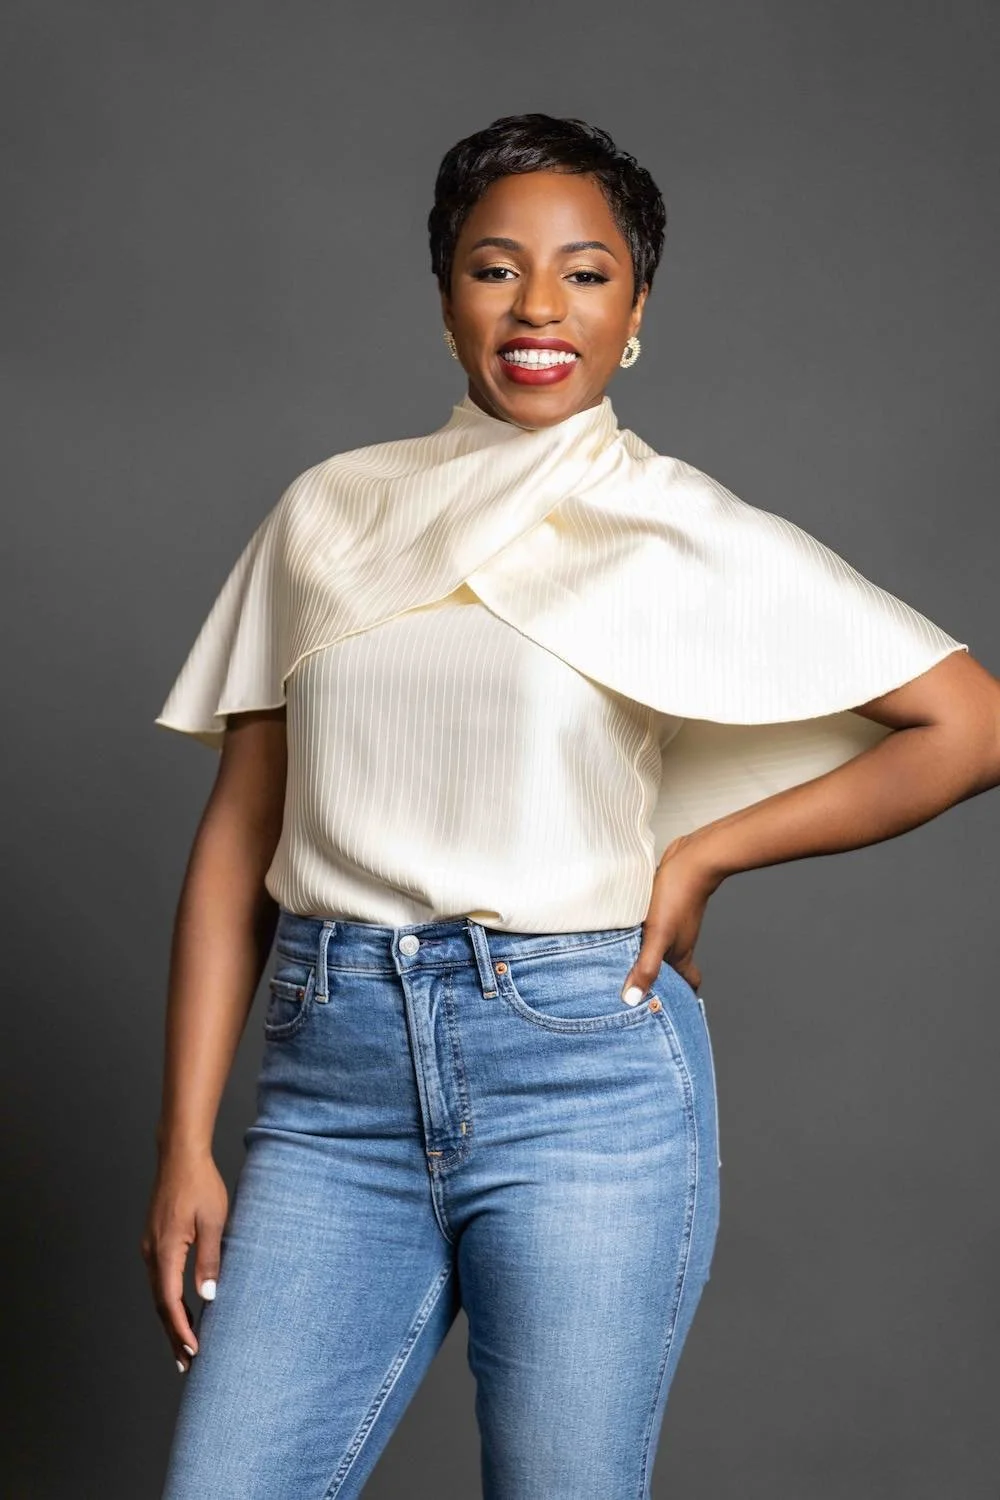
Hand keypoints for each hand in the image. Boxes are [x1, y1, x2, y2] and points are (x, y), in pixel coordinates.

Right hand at [140, 1149, 227, 1372]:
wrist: (180, 1156)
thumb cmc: (200, 1184)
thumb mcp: (213, 1221)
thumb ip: (210, 1260)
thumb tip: (208, 1296)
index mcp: (165, 1251)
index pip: (170, 1302)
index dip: (181, 1330)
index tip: (193, 1352)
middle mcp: (152, 1253)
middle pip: (161, 1304)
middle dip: (173, 1334)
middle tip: (186, 1364)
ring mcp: (150, 1247)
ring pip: (159, 1292)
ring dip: (171, 1319)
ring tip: (184, 1345)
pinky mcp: (155, 1240)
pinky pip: (160, 1278)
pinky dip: (169, 1300)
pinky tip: (180, 1307)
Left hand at [621, 833, 722, 999]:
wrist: (690, 859)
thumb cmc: (677, 897)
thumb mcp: (658, 936)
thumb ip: (646, 967)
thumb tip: (633, 1000)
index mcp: (681, 954)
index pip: (688, 983)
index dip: (680, 997)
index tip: (666, 1009)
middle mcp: (679, 942)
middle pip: (673, 968)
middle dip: (658, 980)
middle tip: (635, 991)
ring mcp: (673, 925)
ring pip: (661, 948)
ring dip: (646, 958)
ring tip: (621, 966)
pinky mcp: (664, 908)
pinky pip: (652, 929)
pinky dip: (641, 937)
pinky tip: (622, 933)